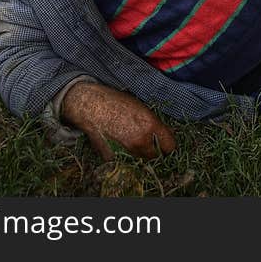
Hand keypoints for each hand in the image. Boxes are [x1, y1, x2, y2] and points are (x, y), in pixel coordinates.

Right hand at [61, 81, 175, 160]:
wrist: (90, 105)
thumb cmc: (116, 101)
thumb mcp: (141, 108)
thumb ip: (154, 124)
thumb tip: (164, 134)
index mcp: (150, 126)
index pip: (170, 146)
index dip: (168, 143)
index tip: (165, 141)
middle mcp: (141, 141)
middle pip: (156, 156)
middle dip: (154, 149)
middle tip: (148, 141)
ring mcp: (126, 151)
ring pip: (141, 159)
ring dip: (141, 153)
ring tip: (133, 140)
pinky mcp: (113, 158)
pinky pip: (125, 160)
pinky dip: (125, 154)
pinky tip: (120, 142)